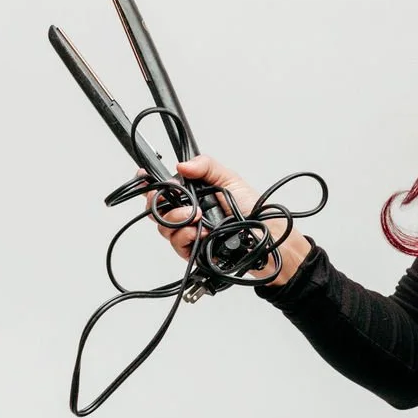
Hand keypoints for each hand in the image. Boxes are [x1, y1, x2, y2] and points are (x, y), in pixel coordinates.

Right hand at [139, 154, 307, 283]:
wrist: (269, 238)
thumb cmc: (254, 210)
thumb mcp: (231, 180)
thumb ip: (206, 167)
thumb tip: (182, 165)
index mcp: (193, 194)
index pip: (163, 190)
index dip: (150, 185)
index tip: (148, 180)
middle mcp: (188, 214)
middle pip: (156, 210)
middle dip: (162, 205)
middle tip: (185, 205)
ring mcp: (190, 233)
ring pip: (164, 229)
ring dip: (179, 222)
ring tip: (200, 220)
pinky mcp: (194, 252)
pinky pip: (178, 246)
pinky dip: (187, 238)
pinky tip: (202, 235)